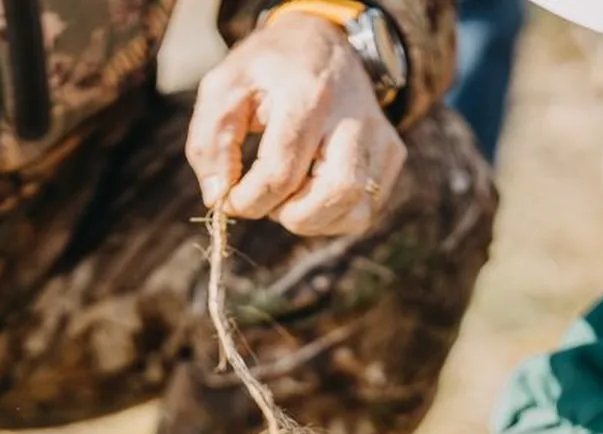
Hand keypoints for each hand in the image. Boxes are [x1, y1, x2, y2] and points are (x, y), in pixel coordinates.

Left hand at [186, 13, 405, 236]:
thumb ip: (210, 142)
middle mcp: (352, 115)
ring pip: (356, 210)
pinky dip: (333, 217)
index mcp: (307, 93)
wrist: (323, 43)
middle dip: (290, 217)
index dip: (248, 200)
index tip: (231, 199)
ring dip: (313, 221)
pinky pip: (366, 210)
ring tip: (289, 198)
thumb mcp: (225, 87)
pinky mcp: (392, 152)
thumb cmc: (268, 71)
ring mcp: (379, 135)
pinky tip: (311, 192)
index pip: (281, 172)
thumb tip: (220, 197)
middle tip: (267, 203)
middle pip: (334, 194)